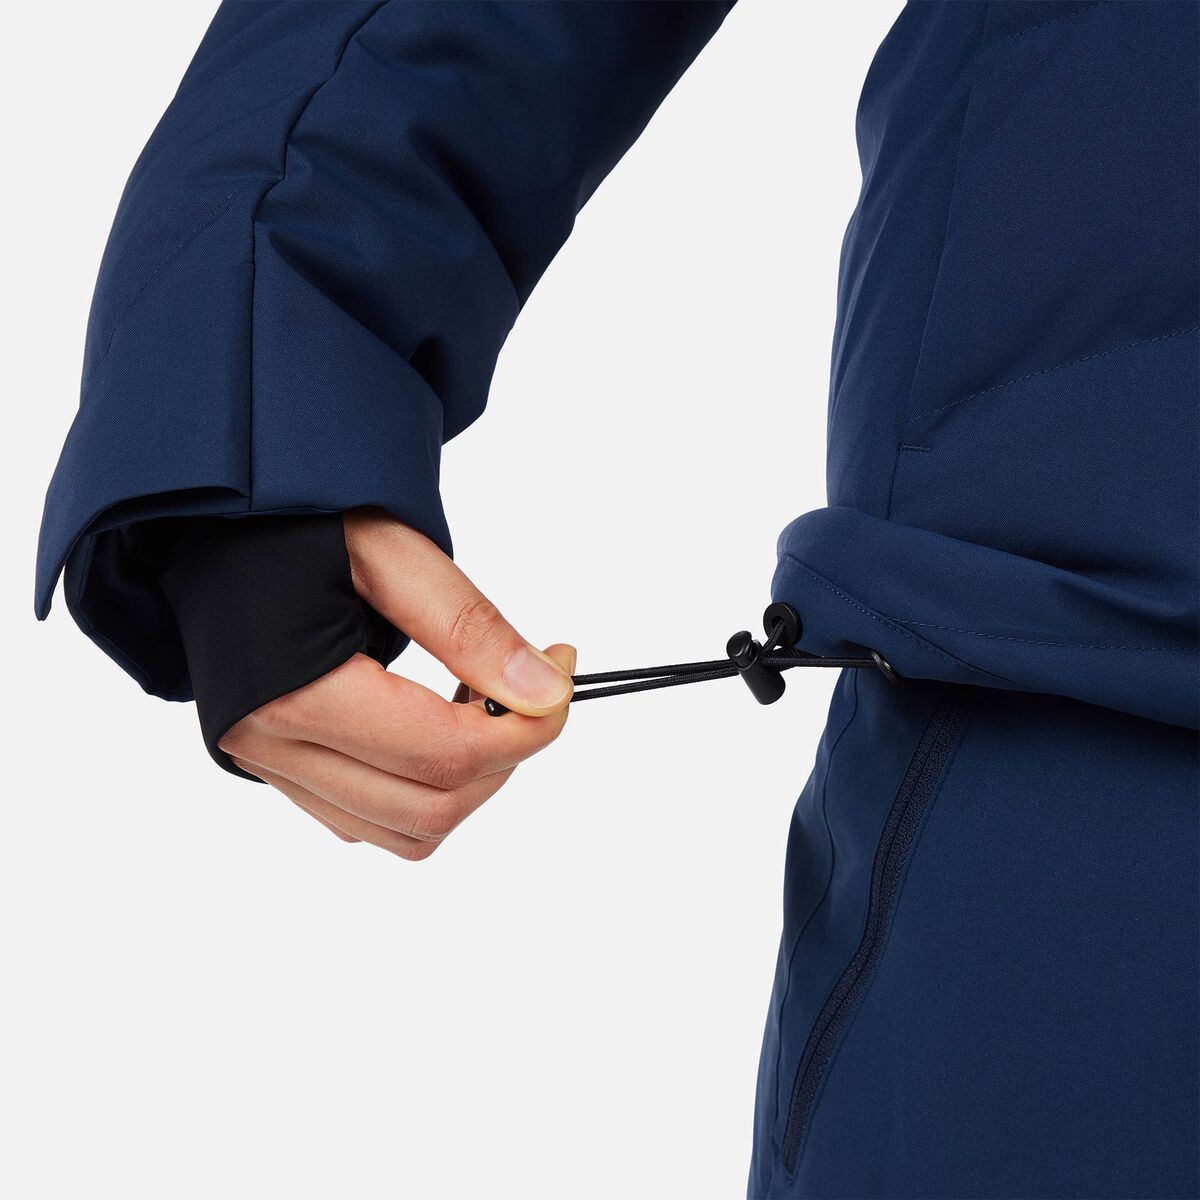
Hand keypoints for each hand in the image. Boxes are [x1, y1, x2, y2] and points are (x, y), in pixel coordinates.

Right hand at [219, 509, 574, 858]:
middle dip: (507, 754)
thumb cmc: (284, 522)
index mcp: (293, 695)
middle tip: (530, 682)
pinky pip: (373, 820)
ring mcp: (271, 770)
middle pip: (433, 807)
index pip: (445, 755)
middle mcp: (272, 749)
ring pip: (407, 831)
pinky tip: (438, 720)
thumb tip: (545, 691)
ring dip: (469, 779)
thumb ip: (467, 626)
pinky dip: (427, 789)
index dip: (529, 726)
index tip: (565, 664)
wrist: (200, 528)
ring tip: (480, 698)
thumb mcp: (387, 550)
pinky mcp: (280, 772)